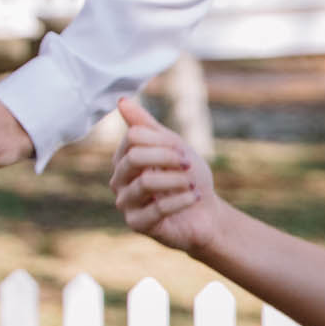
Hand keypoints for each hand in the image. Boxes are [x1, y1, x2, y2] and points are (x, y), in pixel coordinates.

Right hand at [109, 96, 223, 254]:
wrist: (206, 214)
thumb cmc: (188, 178)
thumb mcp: (172, 146)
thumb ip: (146, 126)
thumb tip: (121, 101)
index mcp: (123, 158)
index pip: (133, 137)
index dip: (162, 141)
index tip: (182, 150)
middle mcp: (118, 180)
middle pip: (134, 157)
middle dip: (168, 158)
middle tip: (189, 164)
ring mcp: (125, 203)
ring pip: (146, 182)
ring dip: (177, 180)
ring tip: (192, 183)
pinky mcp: (136, 224)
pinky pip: (158, 207)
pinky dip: (183, 199)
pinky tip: (194, 197)